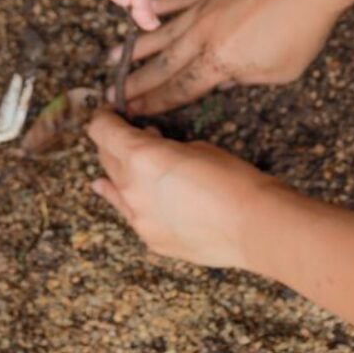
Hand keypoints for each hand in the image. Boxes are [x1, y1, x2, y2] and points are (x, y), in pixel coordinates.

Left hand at [87, 109, 276, 268]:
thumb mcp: (193, 146)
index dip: (104, 117)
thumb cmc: (230, 178)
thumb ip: (161, 146)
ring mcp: (138, 217)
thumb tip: (150, 144)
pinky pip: (131, 214)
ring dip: (121, 172)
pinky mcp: (150, 239)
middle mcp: (130, 186)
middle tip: (129, 135)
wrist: (252, 225)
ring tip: (129, 165)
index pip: (101, 129)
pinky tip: (135, 197)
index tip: (111, 113)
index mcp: (139, 155)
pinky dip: (132, 201)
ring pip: (114, 187)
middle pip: (104, 156)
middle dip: (113, 143)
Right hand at [113, 0, 344, 114]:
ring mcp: (204, 7)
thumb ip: (244, 78)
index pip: (181, 87)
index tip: (134, 110)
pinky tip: (144, 11)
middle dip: (137, 81)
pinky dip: (159, 5)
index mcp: (221, 61)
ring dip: (137, 47)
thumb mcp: (279, 70)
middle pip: (164, 63)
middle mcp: (204, 35)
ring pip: (162, 31)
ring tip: (113, 57)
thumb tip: (221, 79)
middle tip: (114, 93)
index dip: (156, 101)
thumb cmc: (302, 27)